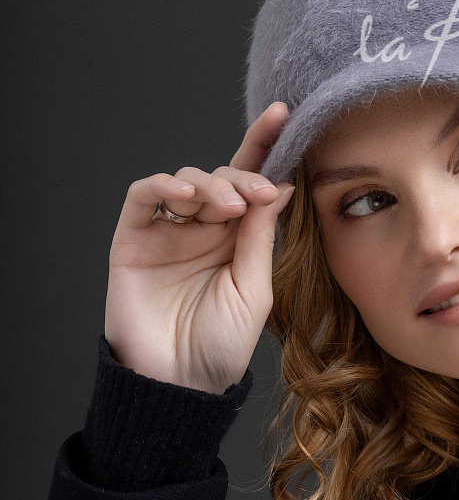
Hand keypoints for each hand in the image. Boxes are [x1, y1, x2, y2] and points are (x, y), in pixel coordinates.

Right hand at [105, 102, 295, 393]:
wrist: (180, 384)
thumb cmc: (221, 346)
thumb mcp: (254, 290)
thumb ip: (260, 238)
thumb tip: (281, 185)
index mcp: (237, 239)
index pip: (251, 184)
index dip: (265, 148)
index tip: (284, 116)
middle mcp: (203, 229)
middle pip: (222, 177)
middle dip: (241, 177)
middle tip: (255, 194)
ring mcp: (167, 232)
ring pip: (186, 180)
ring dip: (209, 183)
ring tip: (224, 206)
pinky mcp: (134, 239)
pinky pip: (144, 196)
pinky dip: (163, 185)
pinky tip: (184, 194)